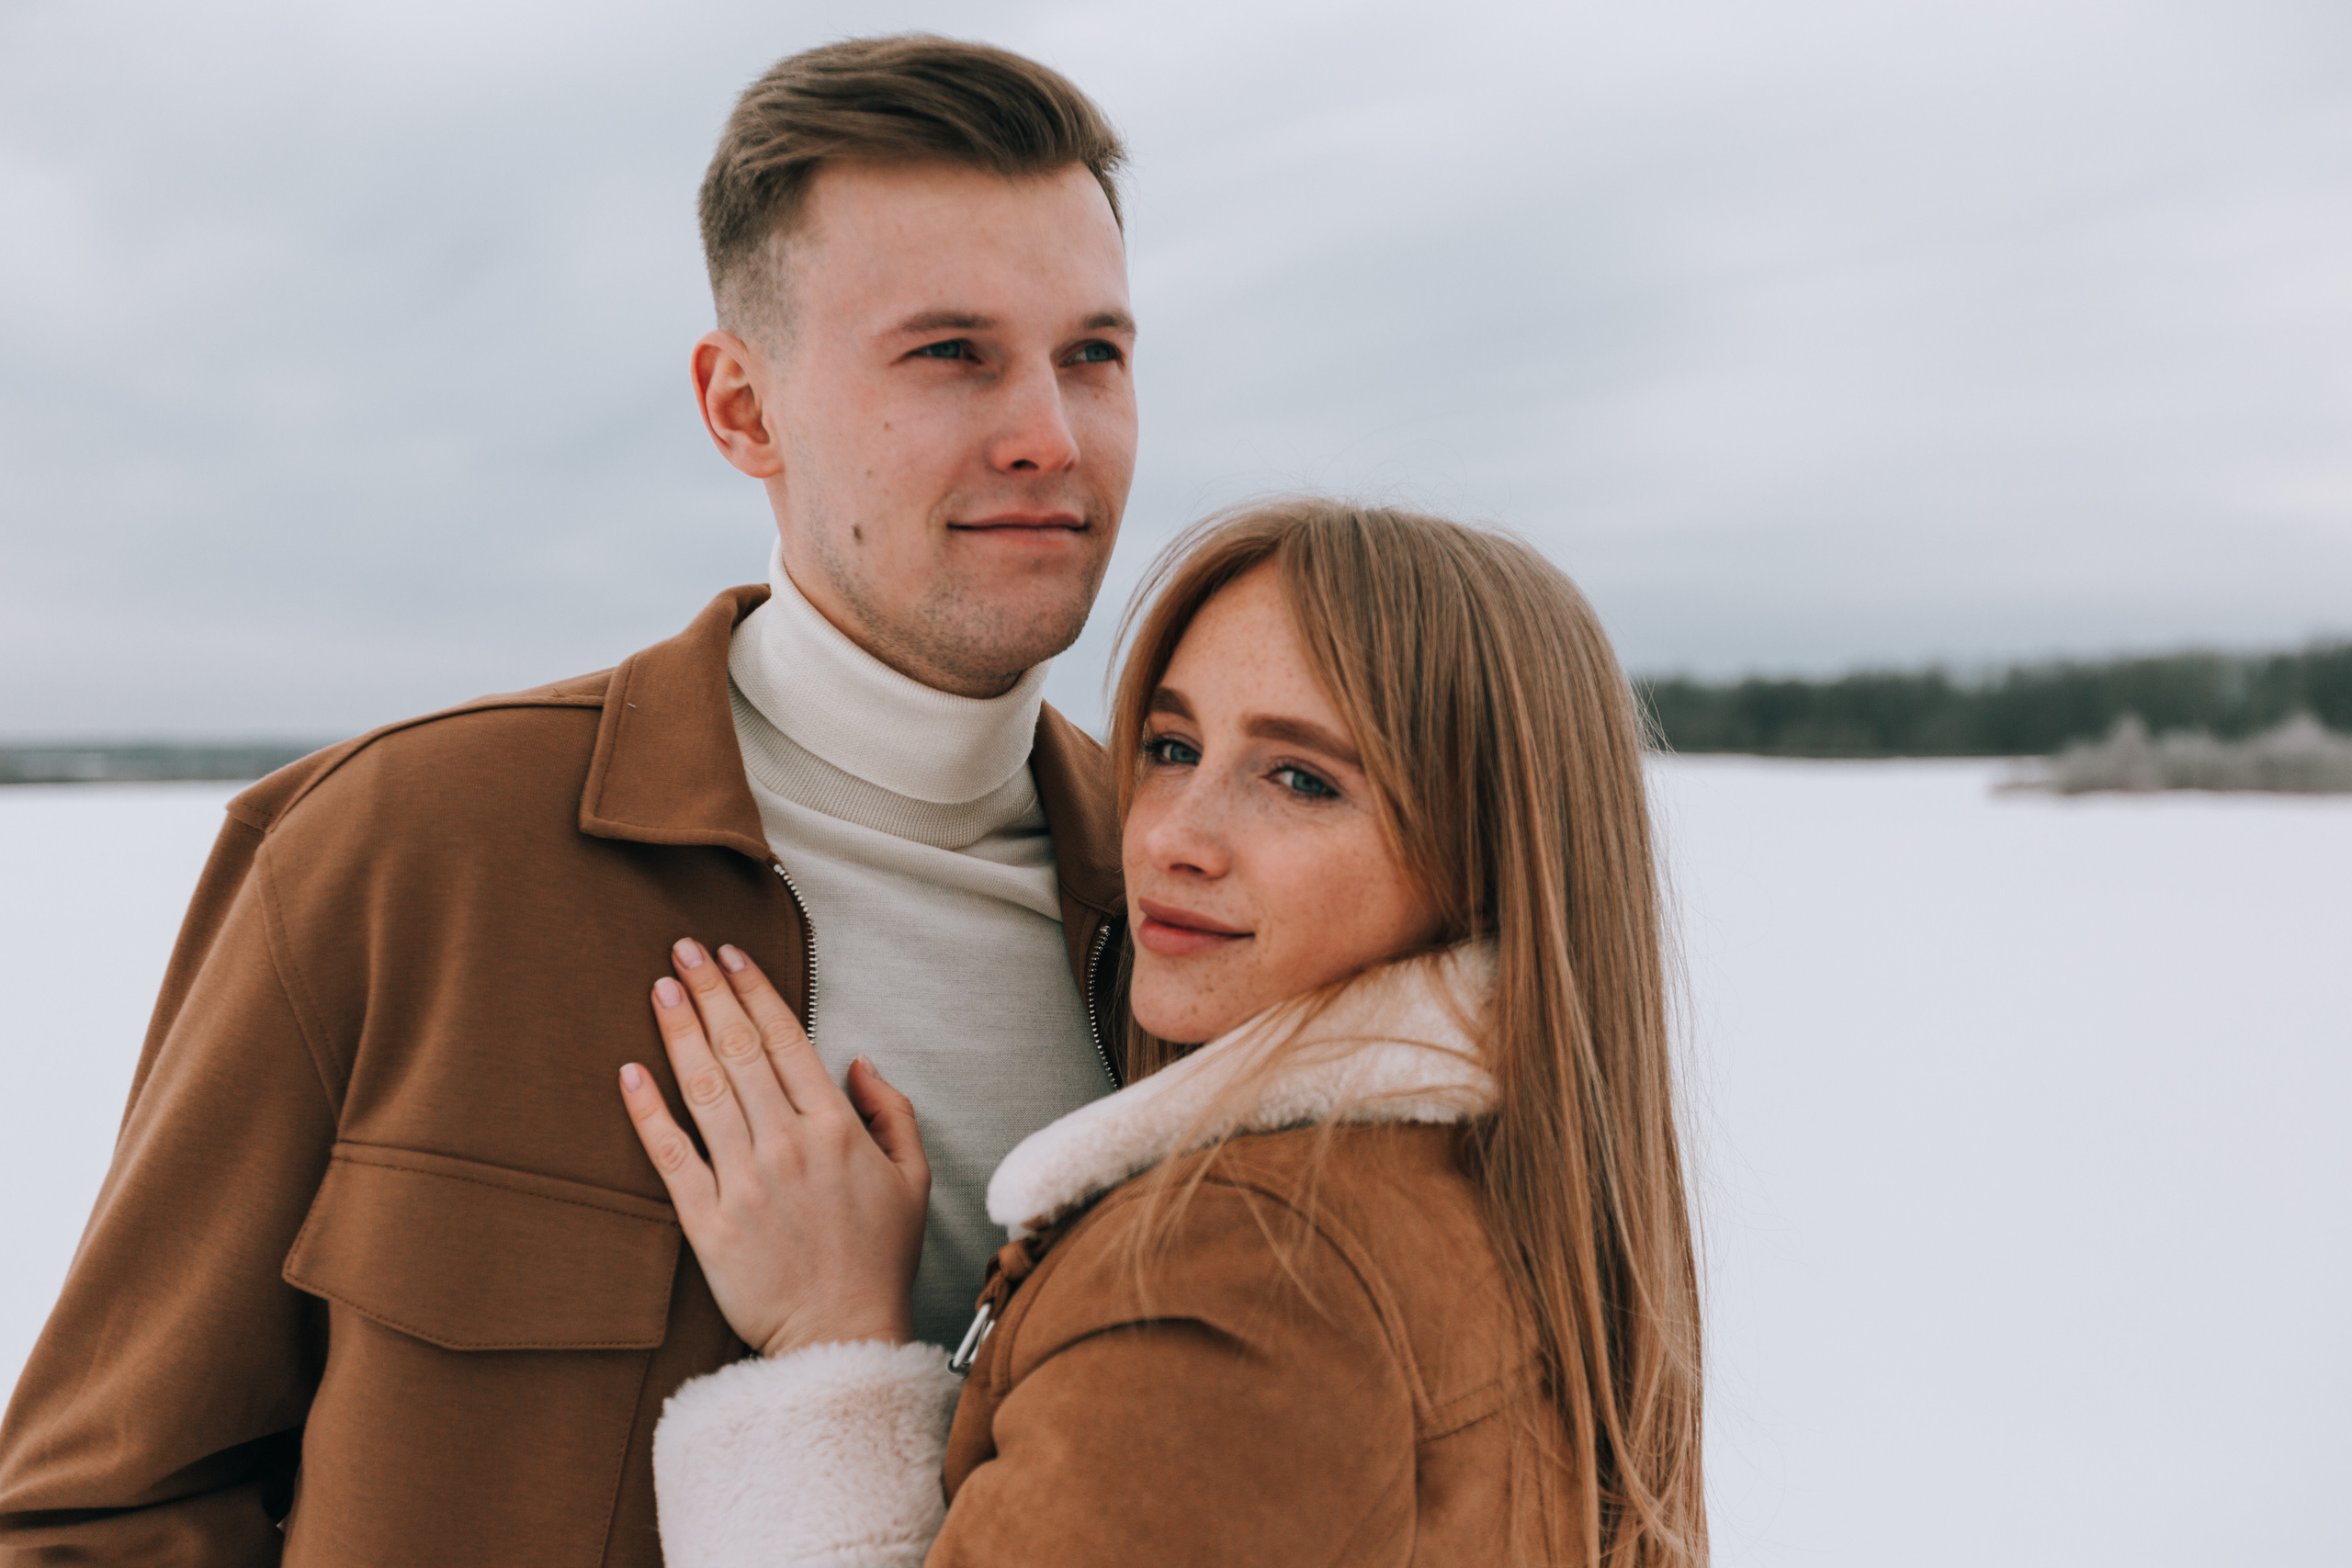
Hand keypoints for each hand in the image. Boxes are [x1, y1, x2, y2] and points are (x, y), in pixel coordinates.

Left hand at [618, 938, 928, 1357]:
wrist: (841, 1338)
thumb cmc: (878, 1260)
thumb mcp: (913, 1178)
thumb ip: (891, 1111)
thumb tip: (858, 1061)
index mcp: (836, 1128)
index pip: (787, 1039)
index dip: (755, 990)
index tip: (730, 953)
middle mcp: (787, 1145)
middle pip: (739, 1051)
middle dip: (709, 992)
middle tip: (682, 949)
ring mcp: (743, 1183)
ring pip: (703, 1090)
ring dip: (678, 1032)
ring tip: (659, 988)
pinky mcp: (706, 1223)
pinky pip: (670, 1157)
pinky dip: (648, 1112)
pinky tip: (630, 1073)